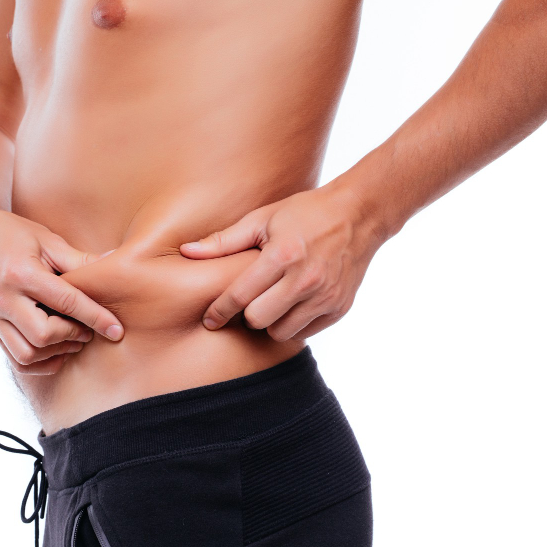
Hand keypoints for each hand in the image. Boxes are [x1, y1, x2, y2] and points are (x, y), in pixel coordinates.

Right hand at [0, 199, 122, 374]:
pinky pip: (16, 361)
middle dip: (72, 336)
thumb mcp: (48, 240)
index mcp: (21, 273)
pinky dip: (41, 363)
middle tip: (89, 329)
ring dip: (57, 352)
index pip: (65, 303)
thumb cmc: (15, 235)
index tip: (116, 330)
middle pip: (43, 335)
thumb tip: (116, 262)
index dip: (95, 318)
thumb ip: (80, 259)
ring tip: (74, 338)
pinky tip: (57, 349)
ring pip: (27, 355)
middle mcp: (3, 299)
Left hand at [179, 183, 387, 341]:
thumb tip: (186, 252)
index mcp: (282, 256)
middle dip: (248, 313)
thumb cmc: (305, 213)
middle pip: (258, 320)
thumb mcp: (263, 219)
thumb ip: (224, 241)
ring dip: (271, 321)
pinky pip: (305, 332)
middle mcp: (306, 279)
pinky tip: (293, 303)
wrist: (359, 215)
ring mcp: (325, 296)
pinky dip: (294, 323)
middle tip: (250, 299)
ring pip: (281, 332)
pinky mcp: (339, 308)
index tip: (210, 319)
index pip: (239, 296)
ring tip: (272, 301)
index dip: (219, 310)